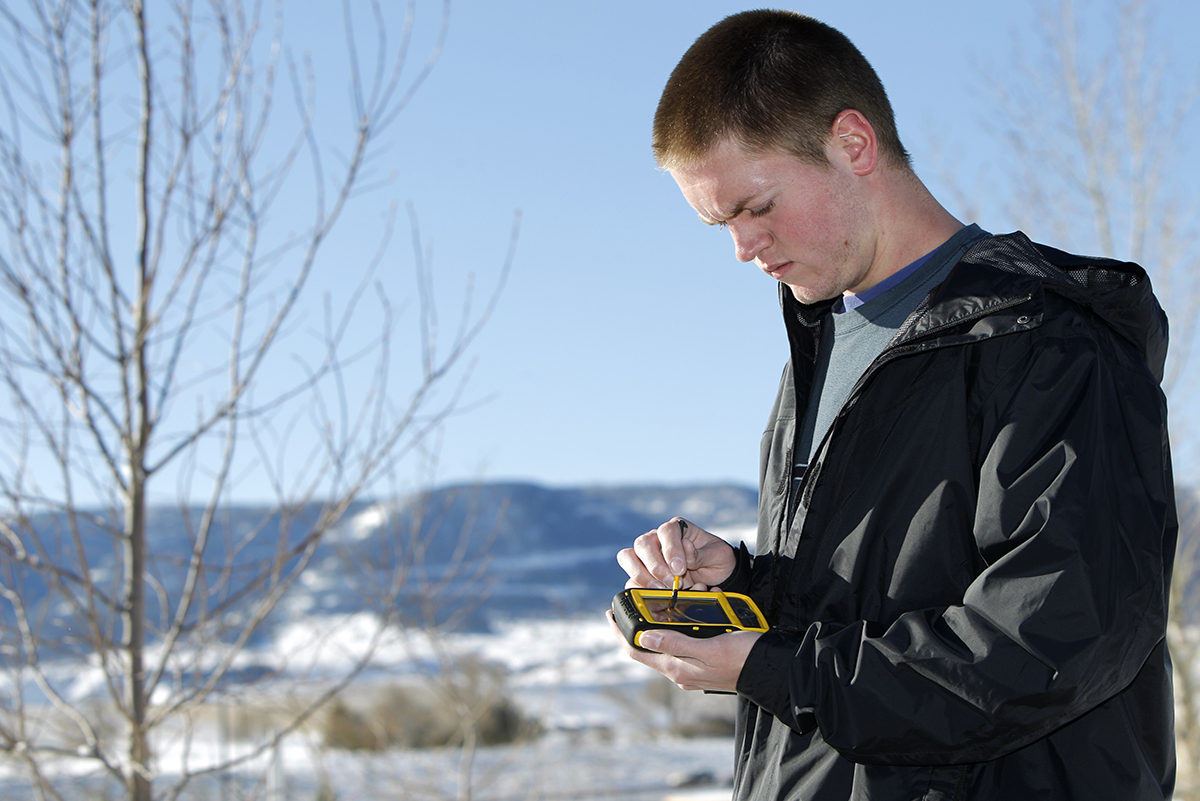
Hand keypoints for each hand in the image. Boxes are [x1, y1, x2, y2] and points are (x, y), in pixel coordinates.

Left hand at [606, 610, 759, 691]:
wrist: (769, 669)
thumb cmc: (742, 658)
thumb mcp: (708, 648)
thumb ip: (676, 643)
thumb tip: (643, 635)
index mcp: (677, 668)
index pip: (637, 650)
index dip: (620, 632)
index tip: (609, 613)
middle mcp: (680, 671)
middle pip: (646, 648)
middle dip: (636, 626)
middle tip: (629, 604)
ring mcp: (691, 668)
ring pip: (663, 643)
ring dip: (655, 625)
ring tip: (651, 605)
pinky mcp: (702, 662)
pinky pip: (680, 643)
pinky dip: (674, 628)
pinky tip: (679, 615)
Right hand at [616, 517, 735, 590]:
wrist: (716, 577)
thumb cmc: (716, 561)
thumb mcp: (718, 555)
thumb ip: (702, 553)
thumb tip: (685, 547)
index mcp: (677, 529)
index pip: (666, 531)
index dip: (671, 550)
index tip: (680, 569)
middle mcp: (657, 539)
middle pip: (643, 543)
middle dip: (656, 566)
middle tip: (672, 583)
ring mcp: (646, 556)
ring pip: (628, 557)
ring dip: (643, 576)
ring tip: (661, 590)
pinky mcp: (641, 574)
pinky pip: (630, 578)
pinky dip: (639, 588)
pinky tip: (653, 595)